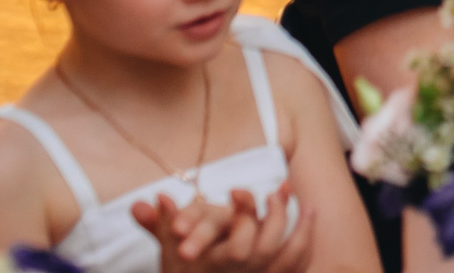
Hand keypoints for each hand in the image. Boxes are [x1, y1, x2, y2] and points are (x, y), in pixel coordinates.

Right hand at [137, 184, 311, 272]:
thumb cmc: (184, 271)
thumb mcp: (171, 249)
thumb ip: (160, 224)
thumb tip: (143, 202)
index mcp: (216, 265)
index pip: (238, 245)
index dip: (243, 217)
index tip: (236, 190)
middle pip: (268, 249)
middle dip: (276, 217)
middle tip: (280, 189)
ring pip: (289, 258)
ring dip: (301, 228)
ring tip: (306, 202)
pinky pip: (297, 264)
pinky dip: (306, 240)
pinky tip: (310, 215)